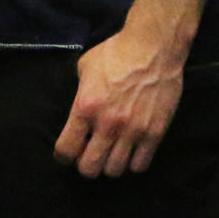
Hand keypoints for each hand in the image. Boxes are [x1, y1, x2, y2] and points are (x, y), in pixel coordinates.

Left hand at [54, 29, 184, 177]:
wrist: (153, 46)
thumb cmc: (116, 52)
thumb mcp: (86, 68)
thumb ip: (80, 95)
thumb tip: (78, 112)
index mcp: (85, 107)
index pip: (66, 150)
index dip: (64, 157)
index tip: (68, 154)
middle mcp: (107, 124)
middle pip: (89, 169)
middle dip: (86, 166)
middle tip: (91, 155)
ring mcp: (133, 130)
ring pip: (115, 171)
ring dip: (110, 165)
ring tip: (112, 154)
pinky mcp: (155, 133)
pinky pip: (140, 165)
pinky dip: (133, 163)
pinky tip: (132, 151)